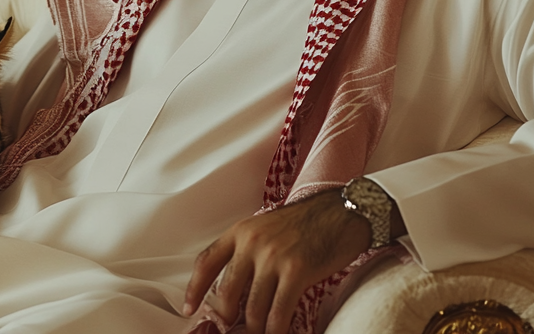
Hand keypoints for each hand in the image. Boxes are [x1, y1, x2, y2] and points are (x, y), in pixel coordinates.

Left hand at [180, 191, 375, 333]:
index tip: (189, 308)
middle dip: (228, 317)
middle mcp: (252, 243)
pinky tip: (278, 333)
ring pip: (253, 307)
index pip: (207, 262)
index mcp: (241, 231)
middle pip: (227, 291)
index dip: (195, 288)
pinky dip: (276, 329)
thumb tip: (238, 285)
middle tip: (232, 329)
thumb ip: (249, 249)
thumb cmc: (307, 221)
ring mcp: (274, 257)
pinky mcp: (297, 271)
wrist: (343, 211)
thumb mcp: (267, 226)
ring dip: (255, 328)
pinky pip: (279, 311)